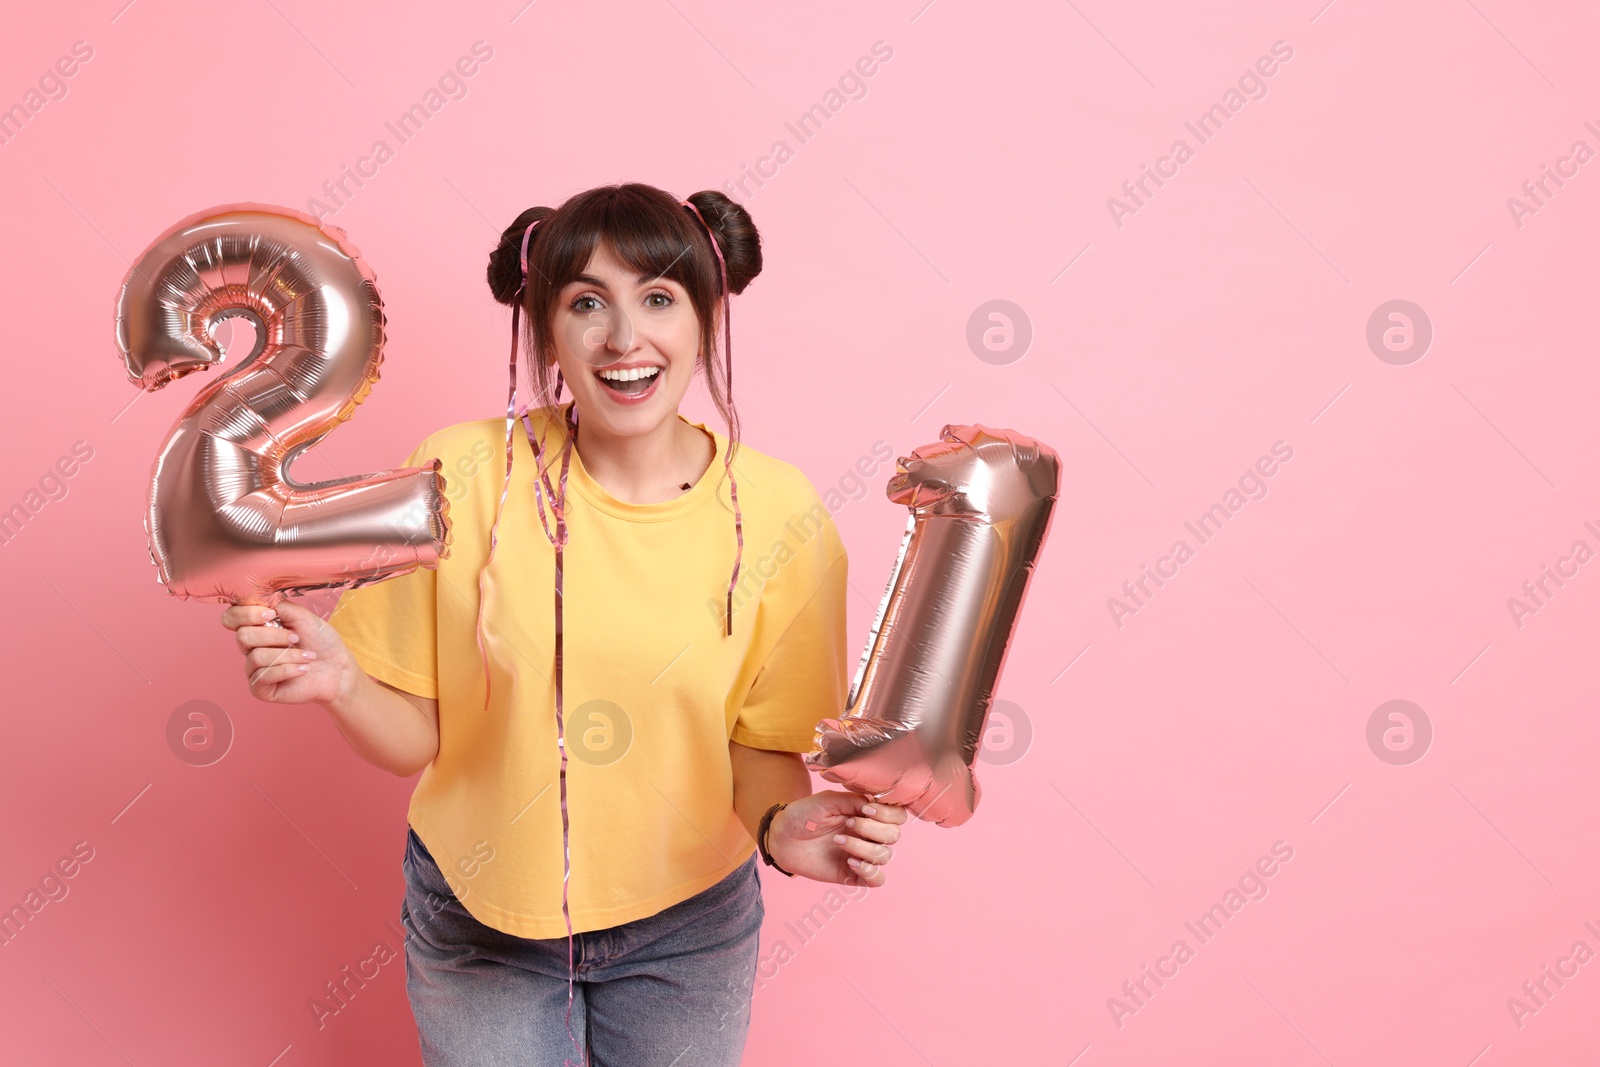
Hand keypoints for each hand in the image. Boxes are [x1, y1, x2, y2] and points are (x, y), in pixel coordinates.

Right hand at [220, 600, 352, 705]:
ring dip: (288, 655)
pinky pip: (263, 676)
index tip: (272, 613)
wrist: (337, 668)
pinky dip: (288, 670)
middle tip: (296, 638)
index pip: (230, 618)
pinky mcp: (260, 688)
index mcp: (256, 627)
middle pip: (243, 637)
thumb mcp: (301, 616)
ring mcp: (254, 669)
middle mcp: (251, 648)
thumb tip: (258, 600)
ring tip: (307, 656)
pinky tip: (303, 669)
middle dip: (274, 636)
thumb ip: (278, 606)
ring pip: (256, 657)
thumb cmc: (320, 641)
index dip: (246, 614)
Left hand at [766, 790, 907, 887]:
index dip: (888, 813)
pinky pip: (877, 879)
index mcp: (867, 815)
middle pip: (894, 836)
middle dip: (873, 829)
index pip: (897, 815)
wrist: (782, 837)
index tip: (866, 810)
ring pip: (885, 856)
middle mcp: (869, 835)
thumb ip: (853, 800)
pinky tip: (850, 862)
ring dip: (863, 848)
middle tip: (847, 824)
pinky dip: (870, 871)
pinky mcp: (853, 874)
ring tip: (838, 841)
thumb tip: (875, 805)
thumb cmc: (804, 814)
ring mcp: (861, 855)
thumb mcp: (828, 800)